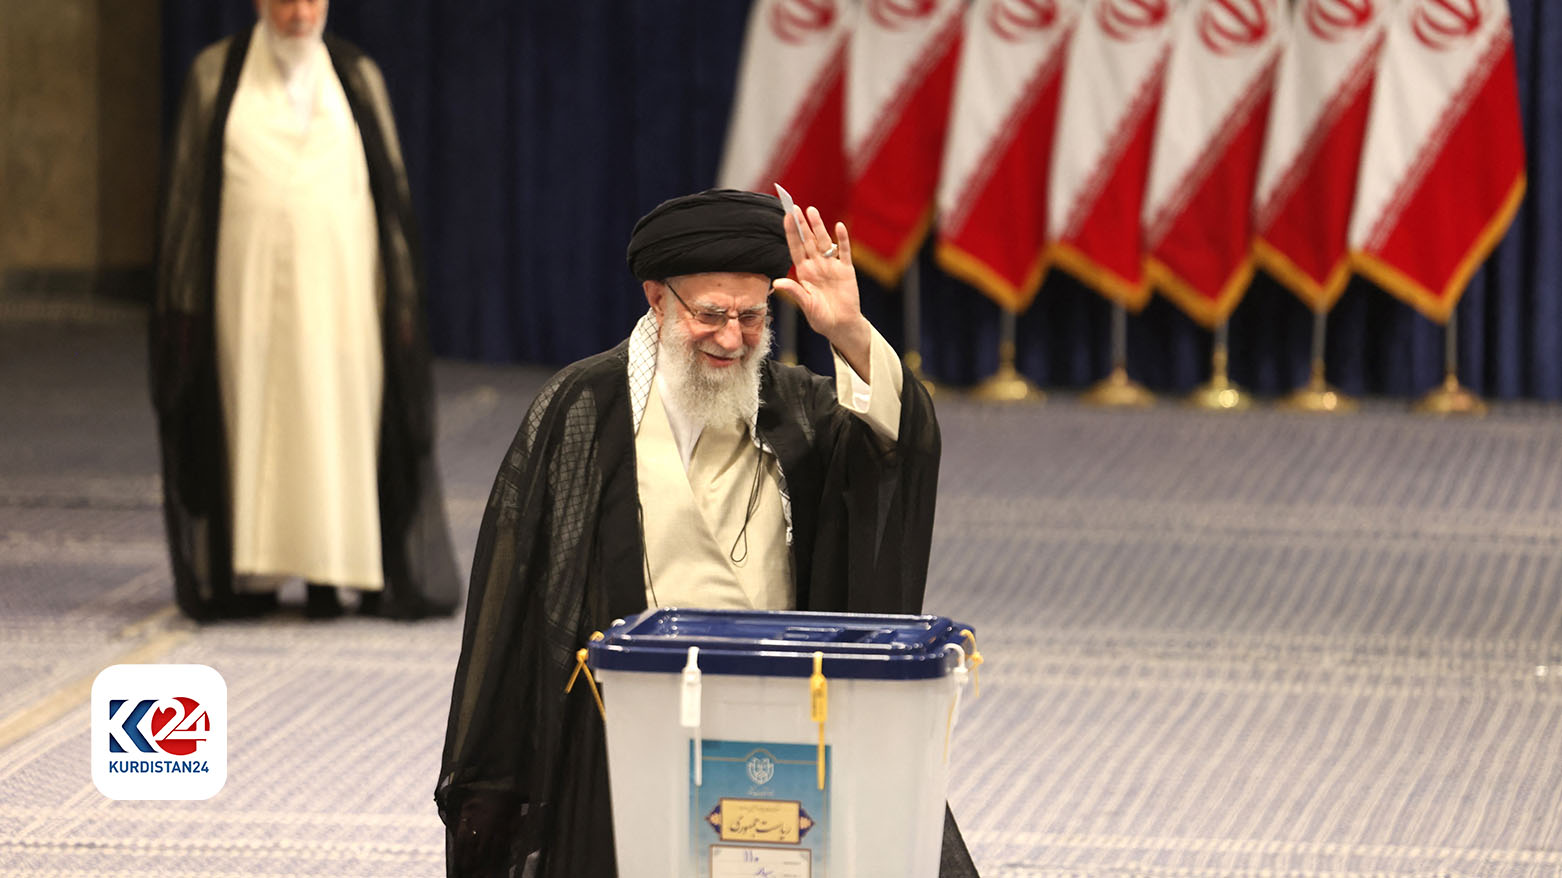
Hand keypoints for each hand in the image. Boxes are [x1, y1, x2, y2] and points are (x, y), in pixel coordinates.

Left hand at [773, 206, 872, 378]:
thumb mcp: (806, 305)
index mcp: (804, 272)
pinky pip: (844, 252)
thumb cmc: (821, 318)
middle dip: (802, 224)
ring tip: (812, 210)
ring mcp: (831, 266)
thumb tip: (776, 283)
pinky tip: (838, 226)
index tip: (785, 217)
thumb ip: (794, 291)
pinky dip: (842, 239)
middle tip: (795, 208)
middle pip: (808, 241)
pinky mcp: (846, 270)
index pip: (795, 248)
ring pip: (824, 242)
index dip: (791, 233)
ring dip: (818, 227)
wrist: (841, 326)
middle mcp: (816, 265)